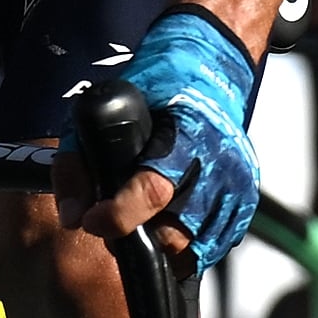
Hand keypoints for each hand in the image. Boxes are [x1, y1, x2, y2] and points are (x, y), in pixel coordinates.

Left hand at [58, 9, 260, 270]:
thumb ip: (79, 162)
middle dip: (138, 235)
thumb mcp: (104, 108)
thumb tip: (73, 217)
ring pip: (193, 247)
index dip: (118, 215)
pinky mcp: (245, 201)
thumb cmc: (156, 88)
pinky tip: (171, 219)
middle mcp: (218, 162)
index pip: (152, 190)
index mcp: (186, 132)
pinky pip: (213, 245)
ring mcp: (236, 185)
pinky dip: (188, 243)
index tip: (93, 221)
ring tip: (145, 217)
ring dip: (162, 243)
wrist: (209, 70)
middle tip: (117, 219)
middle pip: (173, 231)